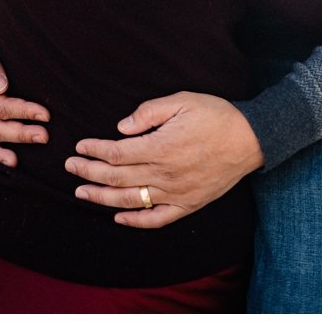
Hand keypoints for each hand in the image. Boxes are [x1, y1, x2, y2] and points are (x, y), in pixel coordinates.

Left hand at [63, 92, 262, 228]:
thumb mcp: (181, 101)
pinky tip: (118, 217)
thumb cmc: (215, 115)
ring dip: (103, 198)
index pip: (117, 153)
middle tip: (69, 167)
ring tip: (81, 192)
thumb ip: (148, 112)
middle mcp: (166, 174)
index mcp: (161, 147)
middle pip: (118, 177)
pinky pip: (158, 219)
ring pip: (132, 200)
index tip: (79, 147)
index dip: (94, 151)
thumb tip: (121, 126)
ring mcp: (178, 193)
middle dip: (89, 172)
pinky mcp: (189, 204)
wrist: (251, 139)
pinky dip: (136, 221)